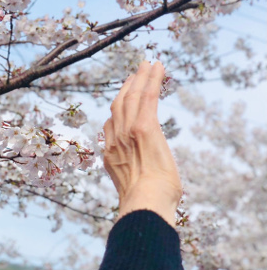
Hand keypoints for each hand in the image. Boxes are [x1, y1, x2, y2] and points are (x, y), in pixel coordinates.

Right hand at [103, 61, 181, 226]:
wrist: (145, 204)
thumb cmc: (145, 205)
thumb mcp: (133, 191)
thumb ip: (133, 179)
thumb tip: (142, 184)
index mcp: (111, 155)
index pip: (110, 125)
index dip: (118, 109)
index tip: (126, 98)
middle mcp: (115, 140)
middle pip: (119, 105)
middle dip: (128, 87)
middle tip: (137, 72)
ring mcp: (128, 132)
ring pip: (133, 97)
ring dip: (141, 78)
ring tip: (148, 64)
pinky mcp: (145, 127)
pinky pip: (147, 97)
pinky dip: (152, 80)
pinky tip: (157, 67)